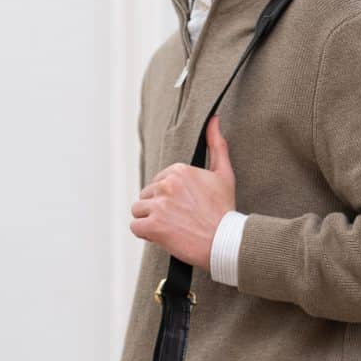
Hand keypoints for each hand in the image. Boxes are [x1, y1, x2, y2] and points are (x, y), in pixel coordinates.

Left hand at [129, 114, 235, 271]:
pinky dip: (145, 233)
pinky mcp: (153, 225)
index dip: (169, 196)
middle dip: (159, 207)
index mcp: (179, 170)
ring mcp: (159, 205)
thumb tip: (214, 119)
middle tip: (180, 218)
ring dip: (150, 220)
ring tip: (171, 227)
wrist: (225, 241)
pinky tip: (162, 235)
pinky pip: (135, 226)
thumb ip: (216, 144)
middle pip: (147, 194)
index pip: (158, 181)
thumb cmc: (224, 210)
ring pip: (139, 209)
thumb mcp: (224, 173)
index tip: (185, 206)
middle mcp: (167, 184)